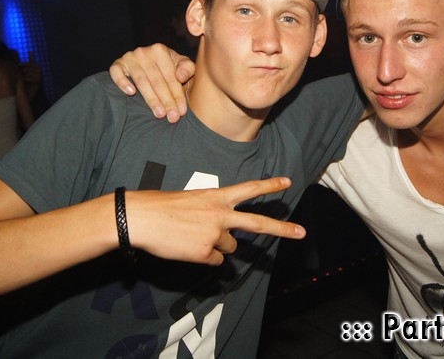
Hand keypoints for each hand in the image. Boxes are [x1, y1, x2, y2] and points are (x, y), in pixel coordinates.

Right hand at [109, 44, 194, 122]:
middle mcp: (144, 52)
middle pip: (156, 81)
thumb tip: (180, 77)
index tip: (182, 111)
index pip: (170, 76)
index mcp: (160, 50)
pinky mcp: (118, 64)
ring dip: (151, 99)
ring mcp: (129, 57)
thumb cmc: (169, 66)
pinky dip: (123, 82)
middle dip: (166, 101)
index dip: (177, 95)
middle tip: (172, 117)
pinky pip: (117, 73)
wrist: (150, 62)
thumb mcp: (182, 64)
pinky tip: (131, 92)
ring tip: (159, 113)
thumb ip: (187, 68)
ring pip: (141, 81)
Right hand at [125, 177, 304, 265]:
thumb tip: (223, 235)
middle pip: (257, 223)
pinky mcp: (205, 253)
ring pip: (229, 247)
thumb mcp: (192, 200)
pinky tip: (188, 248)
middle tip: (302, 233)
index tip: (288, 182)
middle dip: (282, 229)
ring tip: (192, 237)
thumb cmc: (161, 207)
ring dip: (216, 245)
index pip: (249, 189)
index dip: (270, 185)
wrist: (141, 218)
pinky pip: (214, 260)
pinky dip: (204, 257)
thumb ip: (212, 212)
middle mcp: (220, 214)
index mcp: (216, 196)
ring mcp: (215, 235)